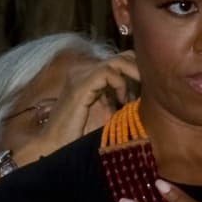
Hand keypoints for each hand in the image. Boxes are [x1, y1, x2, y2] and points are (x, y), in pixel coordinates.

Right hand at [18, 52, 138, 163]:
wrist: (54, 146)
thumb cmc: (78, 134)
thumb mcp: (105, 113)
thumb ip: (119, 99)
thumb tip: (142, 93)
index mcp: (88, 74)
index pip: (119, 60)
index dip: (136, 71)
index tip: (145, 90)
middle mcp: (83, 69)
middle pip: (121, 56)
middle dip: (139, 70)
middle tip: (148, 88)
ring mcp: (80, 75)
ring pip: (117, 60)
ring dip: (133, 75)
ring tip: (139, 93)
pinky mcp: (80, 85)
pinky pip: (108, 73)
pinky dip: (120, 85)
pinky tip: (122, 101)